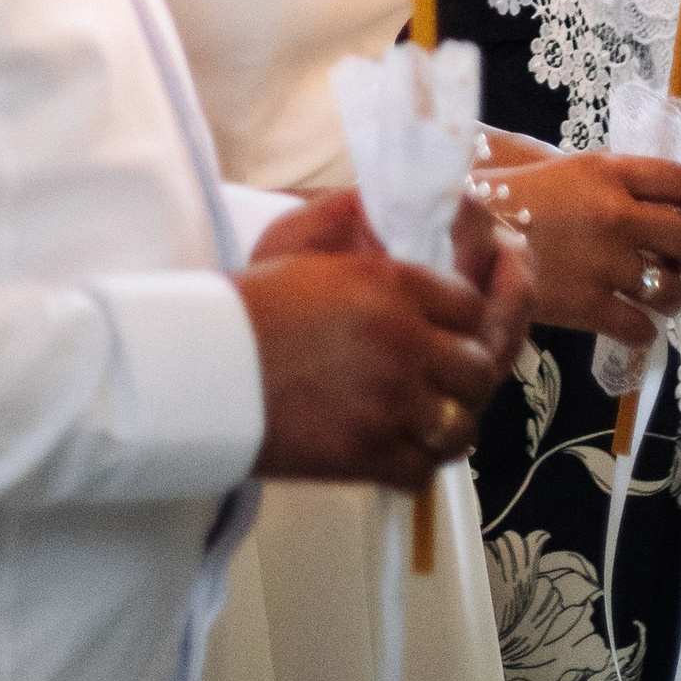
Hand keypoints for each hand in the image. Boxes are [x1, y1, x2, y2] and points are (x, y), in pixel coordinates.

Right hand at [241, 188, 528, 485]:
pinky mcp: (369, 455)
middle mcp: (404, 341)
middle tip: (438, 380)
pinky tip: (394, 447)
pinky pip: (424, 469)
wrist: (201, 368)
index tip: (442, 331)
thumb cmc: (250, 305)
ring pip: (461, 426)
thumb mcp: (304, 244)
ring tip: (423, 420)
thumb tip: (387, 211)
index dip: (461, 321)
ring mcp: (391, 403)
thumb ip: (357, 225)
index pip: (471, 306)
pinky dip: (414, 463)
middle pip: (479, 368)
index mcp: (392, 284)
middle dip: (463, 376)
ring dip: (446, 424)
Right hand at [479, 150, 680, 344]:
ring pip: (669, 289)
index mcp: (609, 171)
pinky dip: (645, 330)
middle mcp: (612, 212)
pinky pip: (639, 326)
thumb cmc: (516, 198)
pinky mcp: (583, 303)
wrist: (461, 232)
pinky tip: (635, 323)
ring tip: (668, 298)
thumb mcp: (571, 170)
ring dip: (677, 298)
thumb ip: (621, 182)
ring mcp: (600, 260)